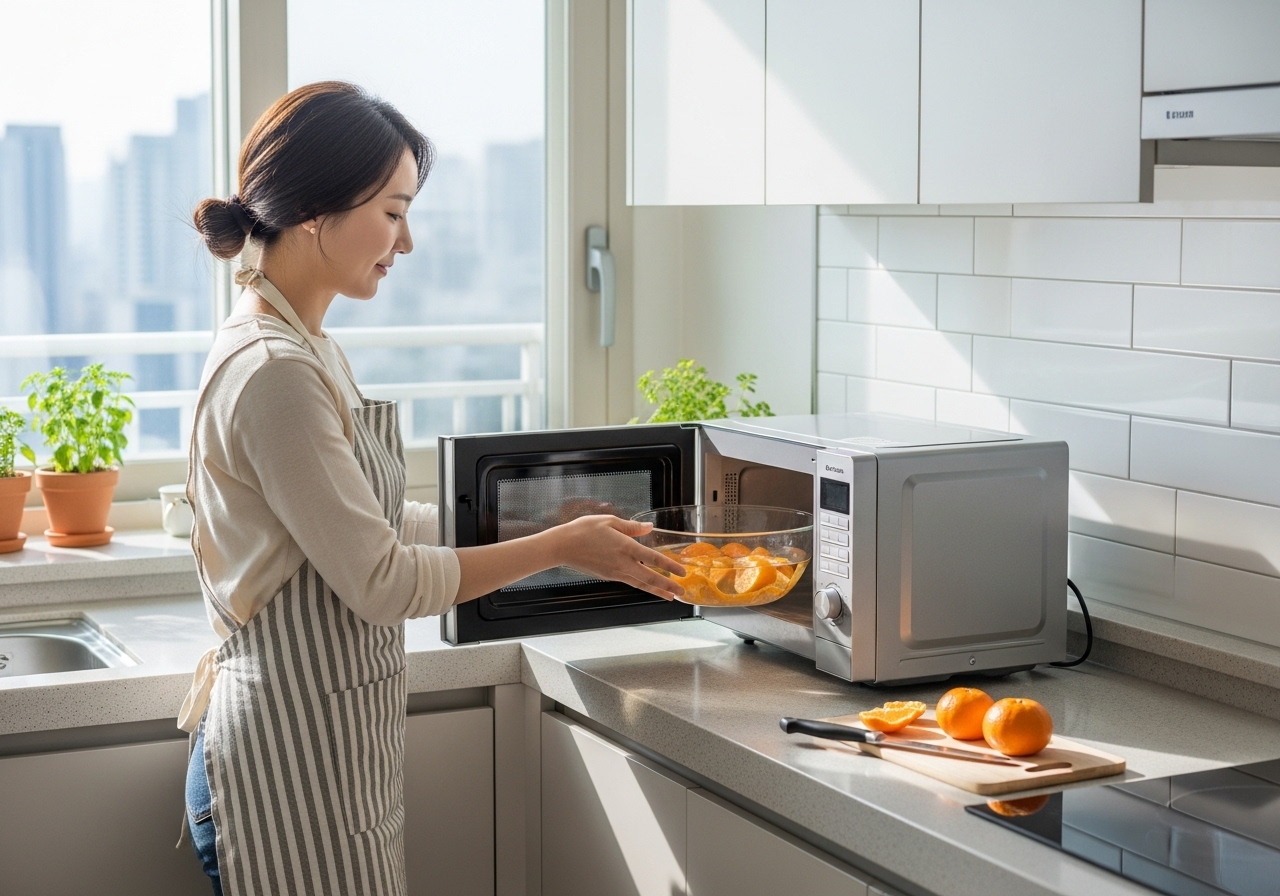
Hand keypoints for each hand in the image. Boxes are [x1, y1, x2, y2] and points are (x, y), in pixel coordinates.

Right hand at [542, 515, 685, 599]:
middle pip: (650, 578)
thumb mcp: (609, 521)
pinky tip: (647, 586)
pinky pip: (630, 582)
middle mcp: (622, 563)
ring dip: (657, 590)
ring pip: (640, 584)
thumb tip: (649, 528)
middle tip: (681, 591)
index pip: (653, 559)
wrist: (563, 546)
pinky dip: (642, 586)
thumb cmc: (583, 530)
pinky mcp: (608, 576)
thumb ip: (632, 526)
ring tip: (670, 596)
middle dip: (667, 585)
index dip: (669, 566)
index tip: (682, 572)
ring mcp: (615, 572)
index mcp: (625, 547)